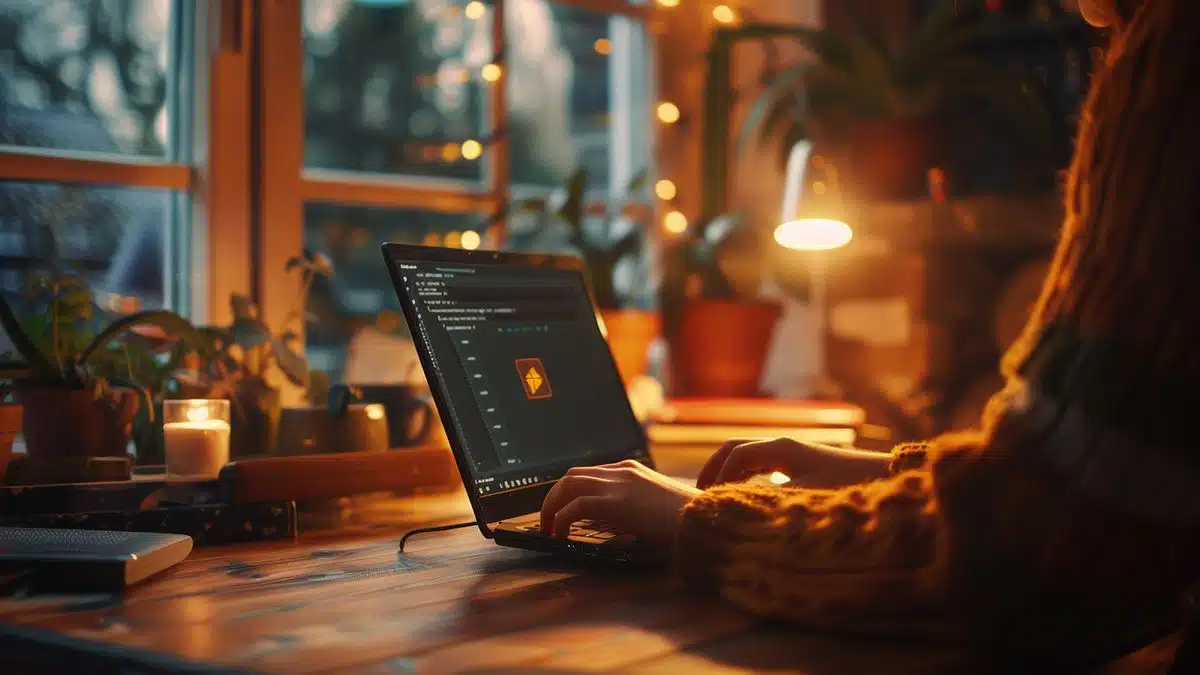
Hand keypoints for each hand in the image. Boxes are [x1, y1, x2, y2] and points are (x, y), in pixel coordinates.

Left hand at [539, 460, 700, 550]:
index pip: (589, 473)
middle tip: (548, 520)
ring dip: (551, 507)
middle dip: (554, 497)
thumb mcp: (653, 509)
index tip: (562, 509)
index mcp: (631, 470)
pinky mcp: (615, 502)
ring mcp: (618, 484)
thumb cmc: (686, 522)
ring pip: (567, 485)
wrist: (704, 521)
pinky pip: (574, 507)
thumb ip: (630, 510)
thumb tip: (607, 529)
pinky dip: (561, 520)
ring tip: (549, 529)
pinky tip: (560, 536)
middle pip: (571, 475)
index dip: (570, 491)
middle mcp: (621, 471)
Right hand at [696, 437, 891, 489]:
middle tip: (699, 494)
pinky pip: (762, 465)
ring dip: (728, 473)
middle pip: (735, 448)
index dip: (719, 478)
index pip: (735, 456)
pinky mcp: (801, 464)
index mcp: (780, 448)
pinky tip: (745, 498)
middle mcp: (783, 445)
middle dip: (715, 468)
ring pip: (747, 456)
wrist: (884, 478)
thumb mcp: (804, 498)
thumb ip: (767, 500)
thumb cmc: (847, 488)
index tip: (711, 502)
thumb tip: (737, 509)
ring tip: (716, 498)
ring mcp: (791, 453)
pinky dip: (745, 477)